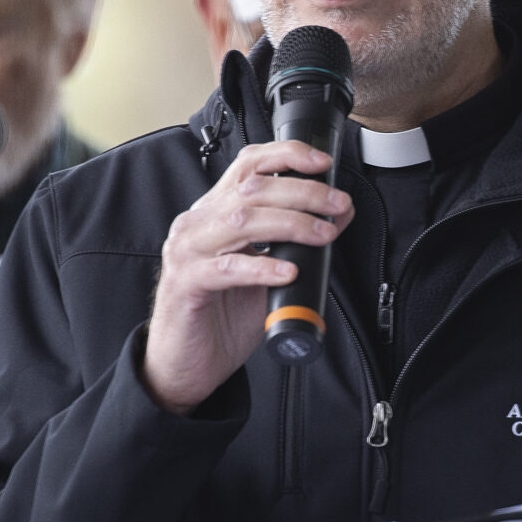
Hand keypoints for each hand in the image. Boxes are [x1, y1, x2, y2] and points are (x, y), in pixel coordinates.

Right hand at [141, 139, 353, 414]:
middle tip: (337, 205)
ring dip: (291, 223)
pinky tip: (287, 270)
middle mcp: (197, 224)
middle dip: (303, 192)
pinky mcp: (186, 284)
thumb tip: (335, 216)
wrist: (184, 365)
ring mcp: (187, 252)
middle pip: (252, 189)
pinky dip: (262, 266)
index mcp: (214, 213)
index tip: (322, 162)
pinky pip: (227, 268)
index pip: (247, 165)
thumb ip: (290, 242)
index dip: (285, 156)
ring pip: (242, 220)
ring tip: (323, 234)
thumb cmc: (221, 318)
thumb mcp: (263, 272)